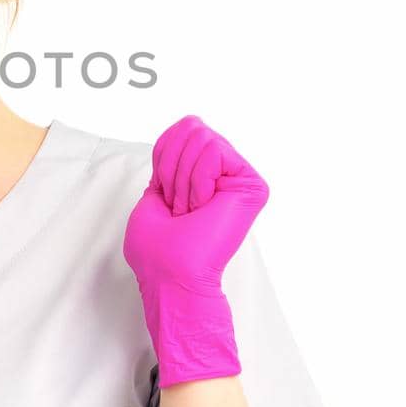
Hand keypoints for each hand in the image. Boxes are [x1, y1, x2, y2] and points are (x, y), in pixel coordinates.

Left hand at [123, 115, 269, 386]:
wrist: (173, 278)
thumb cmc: (157, 252)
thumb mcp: (153, 197)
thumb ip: (170, 165)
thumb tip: (188, 129)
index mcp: (202, 178)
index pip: (180, 131)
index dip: (163, 160)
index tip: (166, 198)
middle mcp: (224, 174)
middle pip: (191, 129)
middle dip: (173, 169)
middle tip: (181, 209)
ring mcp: (239, 178)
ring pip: (202, 138)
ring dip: (184, 181)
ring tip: (192, 212)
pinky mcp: (251, 185)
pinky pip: (215, 151)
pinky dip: (197, 180)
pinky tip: (204, 207)